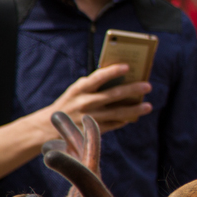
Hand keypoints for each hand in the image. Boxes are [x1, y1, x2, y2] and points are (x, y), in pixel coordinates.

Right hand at [0, 64, 152, 182]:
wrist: (48, 127)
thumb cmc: (69, 103)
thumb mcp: (76, 91)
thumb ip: (93, 85)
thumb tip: (120, 80)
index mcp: (79, 89)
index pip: (98, 77)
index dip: (113, 71)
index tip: (128, 66)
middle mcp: (85, 102)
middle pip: (114, 95)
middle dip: (133, 90)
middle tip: (147, 85)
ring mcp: (90, 117)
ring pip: (118, 113)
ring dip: (135, 109)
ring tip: (148, 106)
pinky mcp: (93, 130)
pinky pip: (114, 124)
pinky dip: (125, 120)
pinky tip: (134, 117)